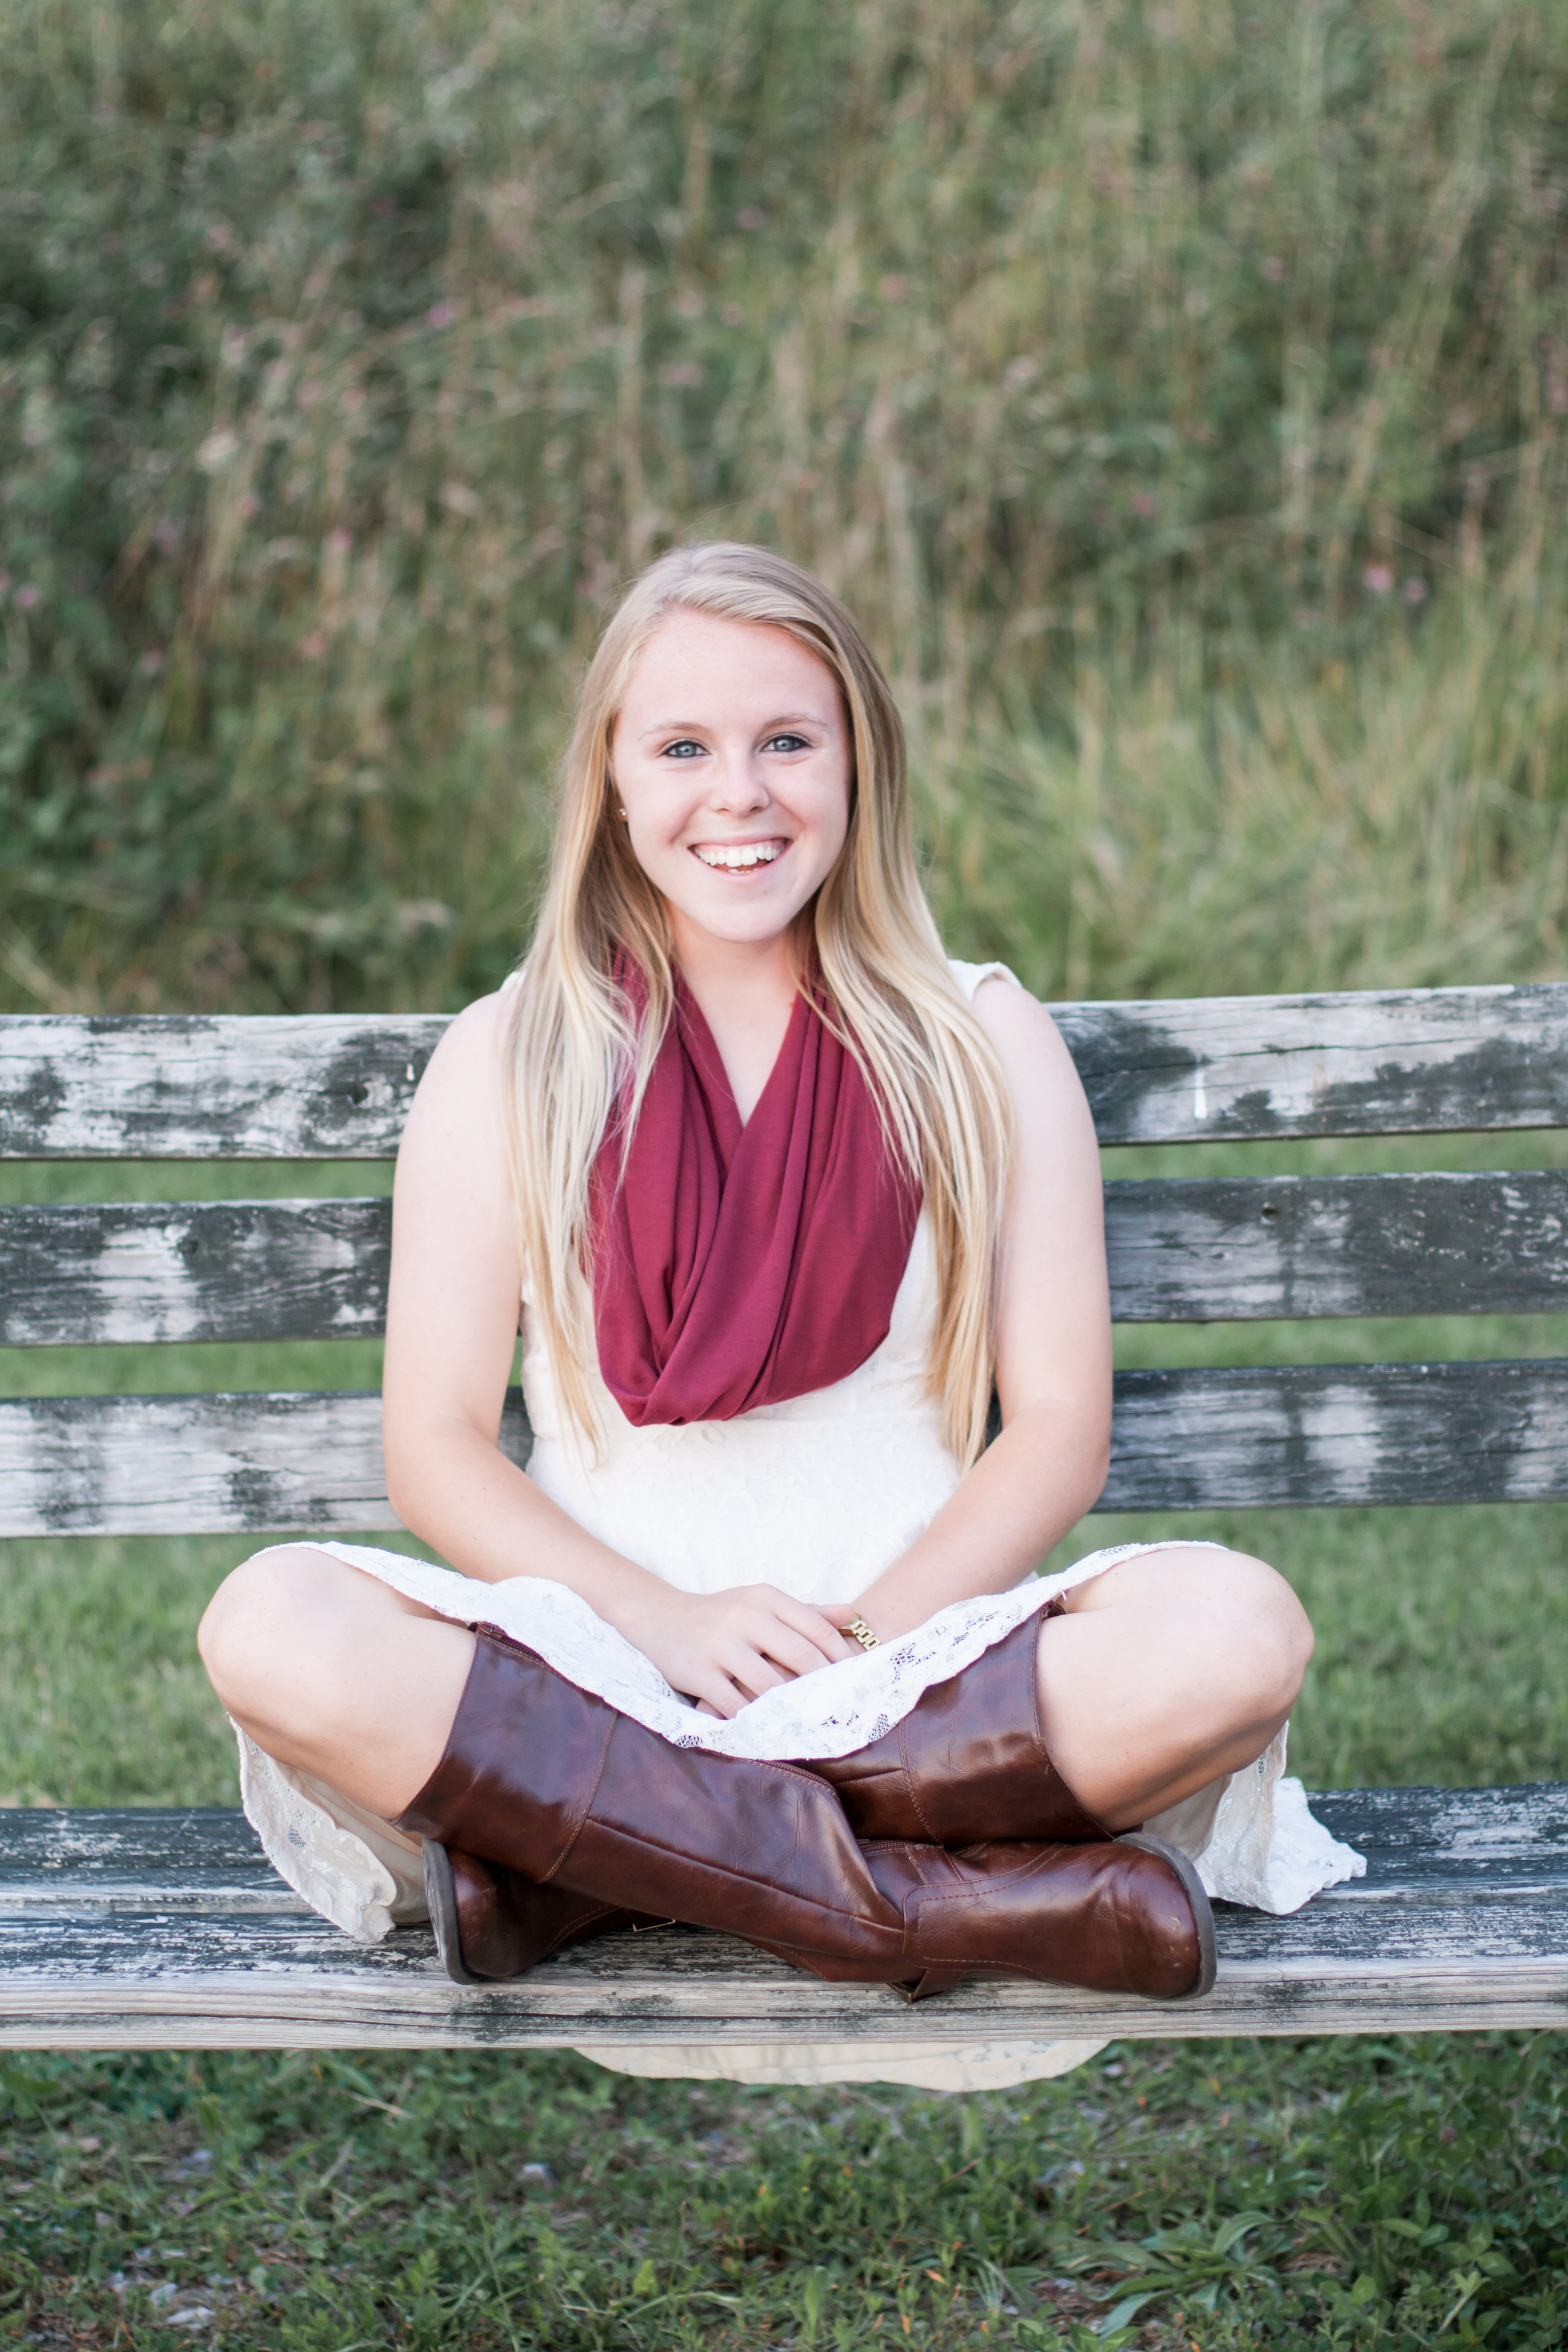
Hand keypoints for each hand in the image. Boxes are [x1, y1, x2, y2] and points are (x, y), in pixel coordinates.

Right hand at [613, 1583, 855, 1719]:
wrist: (660, 1616)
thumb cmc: (722, 1613)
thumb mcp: (761, 1603)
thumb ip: (807, 1611)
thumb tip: (852, 1616)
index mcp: (766, 1598)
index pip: (817, 1630)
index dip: (841, 1660)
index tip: (855, 1682)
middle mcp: (745, 1617)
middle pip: (801, 1657)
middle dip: (824, 1689)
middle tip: (841, 1711)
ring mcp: (719, 1644)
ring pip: (769, 1685)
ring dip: (791, 1709)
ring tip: (811, 1726)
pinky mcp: (698, 1672)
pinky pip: (734, 1704)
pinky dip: (753, 1721)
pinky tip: (767, 1730)